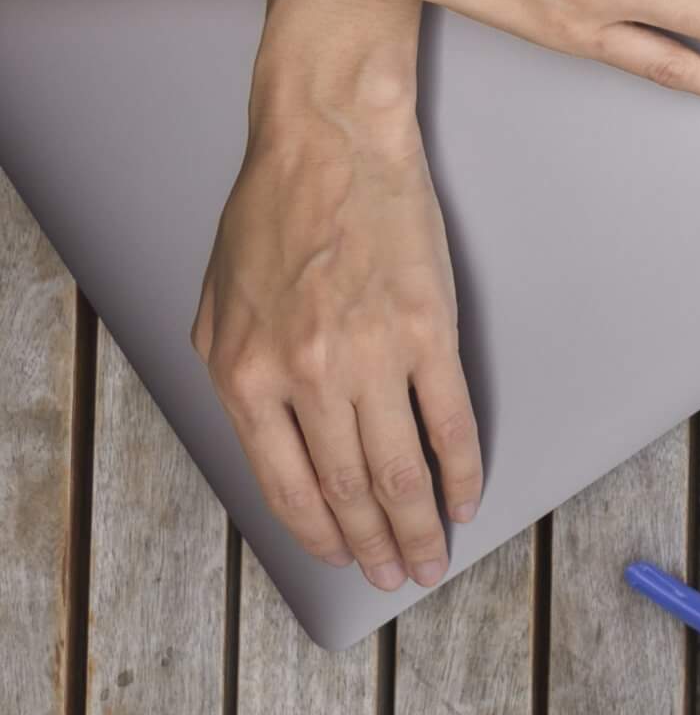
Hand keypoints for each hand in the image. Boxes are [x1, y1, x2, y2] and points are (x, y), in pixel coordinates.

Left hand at [195, 10, 476, 590]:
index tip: (344, 556)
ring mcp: (372, 356)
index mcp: (248, 376)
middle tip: (399, 575)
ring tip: (434, 554)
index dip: (321, 531)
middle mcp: (307, 376)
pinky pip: (449, 418)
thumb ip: (235, 375)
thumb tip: (270, 438)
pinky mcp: (430, 329)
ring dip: (420, 522)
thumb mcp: (217, 303)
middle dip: (376, 543)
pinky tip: (467, 492)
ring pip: (400, 467)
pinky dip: (461, 465)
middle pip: (348, 487)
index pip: (289, 484)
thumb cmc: (274, 209)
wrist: (330, 140)